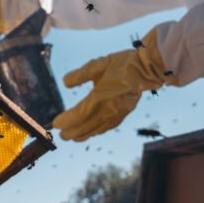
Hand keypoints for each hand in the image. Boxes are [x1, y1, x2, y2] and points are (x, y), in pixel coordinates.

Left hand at [52, 27, 173, 141]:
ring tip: (73, 138)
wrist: (147, 68)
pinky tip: (93, 132)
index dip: (67, 120)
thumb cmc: (123, 64)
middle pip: (87, 125)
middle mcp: (109, 109)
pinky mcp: (124, 114)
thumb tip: (65, 83)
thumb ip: (81, 74)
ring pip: (97, 128)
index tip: (56, 124)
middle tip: (61, 135)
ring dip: (84, 134)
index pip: (80, 113)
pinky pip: (108, 127)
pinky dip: (97, 131)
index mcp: (101, 97)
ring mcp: (118, 113)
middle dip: (72, 131)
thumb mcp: (99, 64)